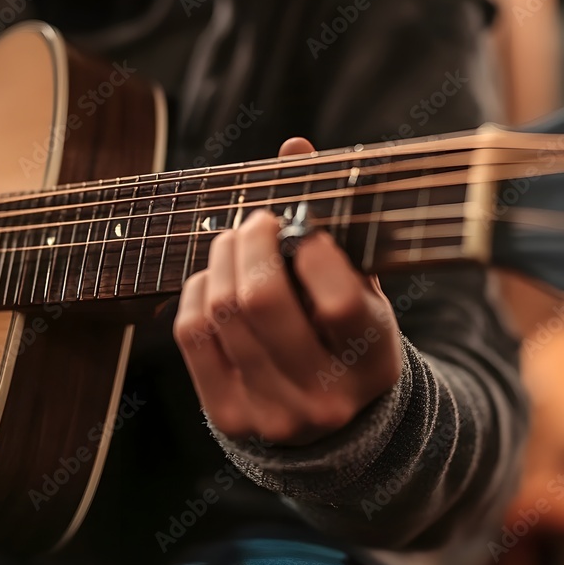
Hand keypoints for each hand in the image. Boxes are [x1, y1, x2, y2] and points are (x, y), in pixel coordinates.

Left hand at [174, 138, 402, 445]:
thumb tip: (294, 146)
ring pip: (221, 310)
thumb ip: (334, 220)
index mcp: (372, 360)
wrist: (335, 418)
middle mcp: (324, 397)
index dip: (312, 252)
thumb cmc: (349, 332)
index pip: (337, 303)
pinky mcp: (228, 416)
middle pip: (261, 301)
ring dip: (222, 258)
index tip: (305, 229)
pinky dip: (198, 291)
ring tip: (238, 243)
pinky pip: (192, 333)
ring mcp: (272, 412)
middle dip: (251, 241)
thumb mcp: (361, 284)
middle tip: (257, 222)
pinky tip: (216, 280)